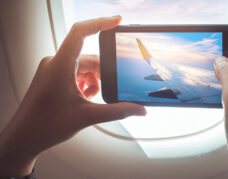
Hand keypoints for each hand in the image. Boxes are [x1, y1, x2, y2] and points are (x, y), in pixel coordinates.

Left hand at [0, 16, 145, 176]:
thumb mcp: (87, 117)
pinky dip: (84, 82)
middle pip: (88, 57)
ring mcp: (52, 69)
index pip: (80, 33)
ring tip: (92, 99)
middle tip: (112, 88)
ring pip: (82, 66)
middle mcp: (55, 63)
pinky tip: (85, 98)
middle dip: (102, 73)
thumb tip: (139, 109)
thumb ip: (117, 111)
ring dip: (93, 80)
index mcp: (60, 66)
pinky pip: (74, 72)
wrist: (24, 137)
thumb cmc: (46, 126)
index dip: (100, 23)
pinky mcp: (51, 76)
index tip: (117, 21)